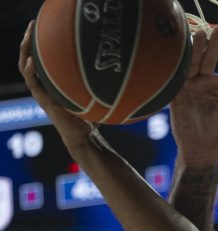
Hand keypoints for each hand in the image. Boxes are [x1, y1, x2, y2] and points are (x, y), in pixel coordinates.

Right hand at [18, 22, 92, 148]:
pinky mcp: (44, 101)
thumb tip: (110, 66)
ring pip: (25, 68)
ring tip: (28, 38)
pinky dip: (30, 71)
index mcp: (51, 84)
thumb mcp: (89, 94)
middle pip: (29, 58)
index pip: (40, 59)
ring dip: (25, 52)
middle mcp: (44, 86)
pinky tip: (32, 60)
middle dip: (28, 41)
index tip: (42, 27)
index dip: (39, 44)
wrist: (83, 137)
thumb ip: (92, 82)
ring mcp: (41, 93)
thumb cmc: (88, 117)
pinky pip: (32, 83)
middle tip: (32, 25)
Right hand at [171, 27, 217, 166]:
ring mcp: (190, 88)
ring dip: (198, 48)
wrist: (204, 155)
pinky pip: (178, 76)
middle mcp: (204, 84)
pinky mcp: (177, 95)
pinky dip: (181, 64)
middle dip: (215, 45)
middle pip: (209, 59)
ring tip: (204, 33)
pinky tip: (185, 51)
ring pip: (193, 63)